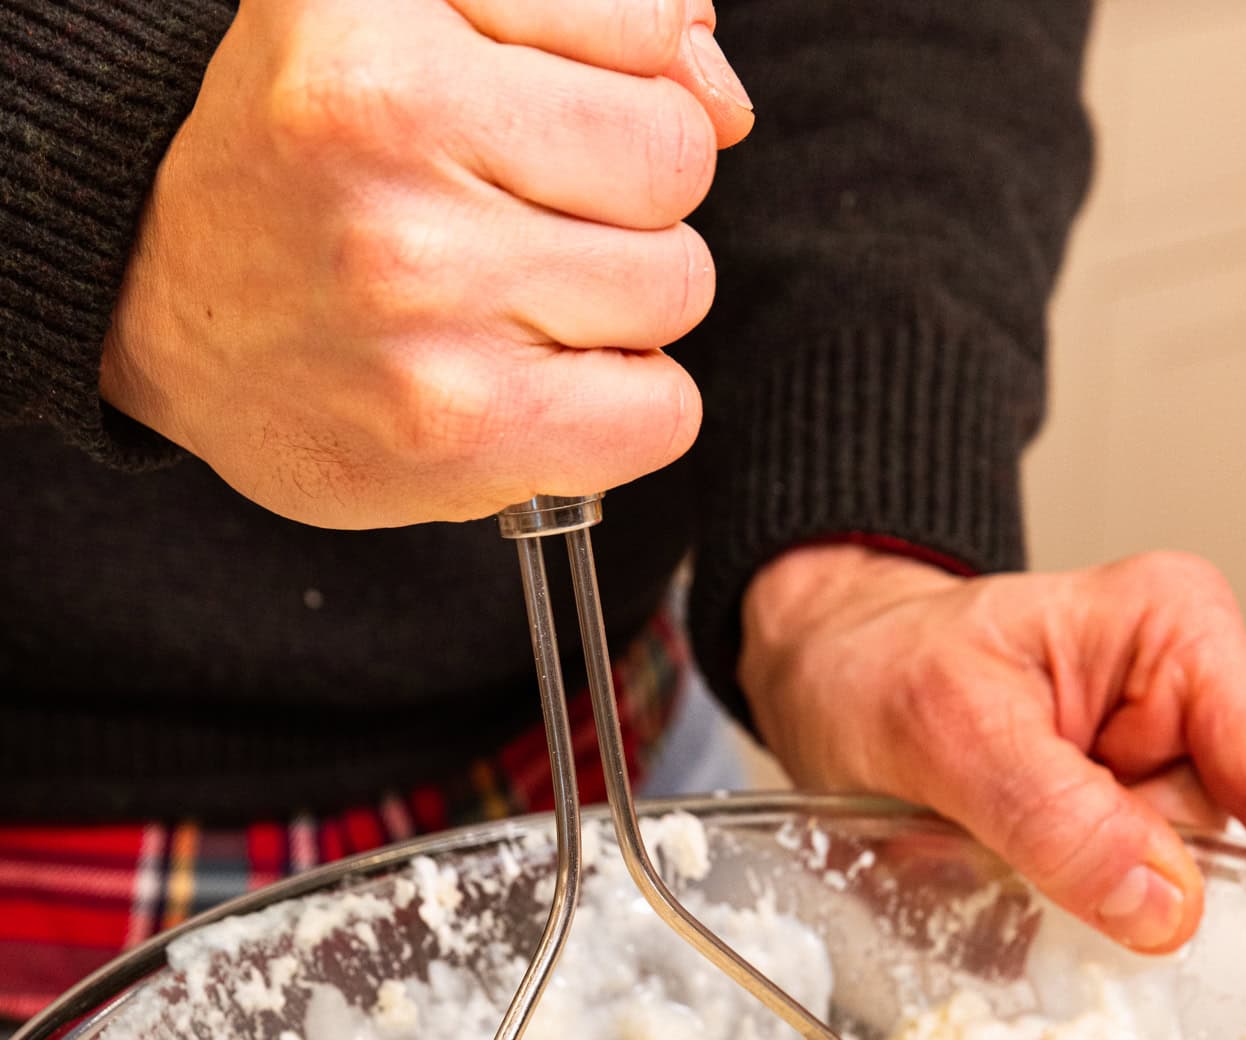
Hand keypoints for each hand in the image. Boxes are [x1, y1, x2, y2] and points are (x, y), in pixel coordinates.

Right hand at [101, 0, 751, 527]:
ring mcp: (425, 293)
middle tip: (518, 221)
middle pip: (673, 164)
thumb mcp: (415, 18)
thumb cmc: (306, 159)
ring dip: (622, 304)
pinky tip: (540, 381)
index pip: (645, 29)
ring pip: (676, 286)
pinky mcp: (458, 426)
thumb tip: (721, 94)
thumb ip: (586, 18)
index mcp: (378, 16)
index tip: (539, 124)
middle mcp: (390, 141)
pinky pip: (661, 411)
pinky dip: (627, 405)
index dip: (620, 86)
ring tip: (512, 300)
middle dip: (625, 199)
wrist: (159, 304)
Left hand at [739, 546, 1245, 952]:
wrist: (821, 678)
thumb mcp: (948, 732)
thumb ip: (1057, 819)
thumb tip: (1166, 906)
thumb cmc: (876, 667)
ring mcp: (1148, 775)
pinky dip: (1066, 917)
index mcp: (1175, 637)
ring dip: (1090, 908)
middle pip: (1228, 848)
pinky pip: (1115, 905)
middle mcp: (1182, 704)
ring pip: (1167, 891)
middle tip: (1045, 883)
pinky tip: (1005, 882)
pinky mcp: (1108, 833)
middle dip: (1151, 895)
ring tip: (996, 862)